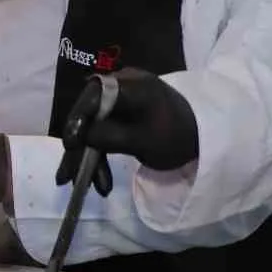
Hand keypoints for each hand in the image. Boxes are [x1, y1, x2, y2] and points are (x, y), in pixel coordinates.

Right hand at [56, 70, 199, 192]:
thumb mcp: (143, 142)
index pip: (94, 96)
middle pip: (90, 114)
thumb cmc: (176, 136)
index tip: (70, 145)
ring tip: (88, 186)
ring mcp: (121, 98)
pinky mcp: (122, 112)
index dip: (78, 119)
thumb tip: (80, 136)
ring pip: (94, 126)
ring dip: (89, 156)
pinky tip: (100, 180)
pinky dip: (101, 152)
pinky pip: (104, 130)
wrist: (204, 138)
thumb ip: (110, 136)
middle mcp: (121, 85)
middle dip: (80, 148)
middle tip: (67, 177)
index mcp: (131, 85)